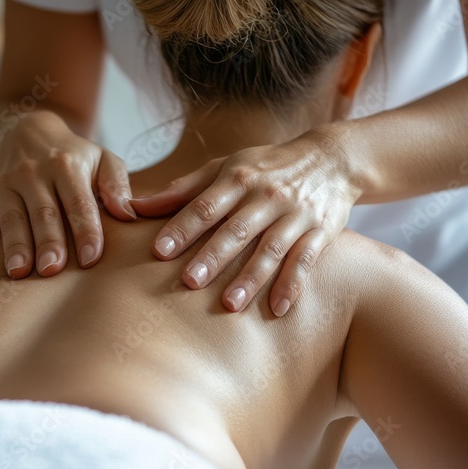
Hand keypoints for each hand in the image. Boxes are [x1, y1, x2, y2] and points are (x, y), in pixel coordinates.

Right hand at [0, 111, 135, 277]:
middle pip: (43, 212)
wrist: (27, 131)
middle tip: (52, 270)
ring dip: (15, 245)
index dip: (85, 230)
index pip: (78, 202)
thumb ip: (117, 184)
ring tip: (18, 272)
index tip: (91, 259)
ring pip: (11, 217)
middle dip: (47, 241)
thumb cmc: (73, 156)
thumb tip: (128, 213)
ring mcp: (6, 184)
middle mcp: (34, 173)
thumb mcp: (101, 158)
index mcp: (66, 166)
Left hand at [130, 130, 362, 315]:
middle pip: (236, 230)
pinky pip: (306, 260)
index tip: (158, 251)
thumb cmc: (266, 167)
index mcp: (238, 179)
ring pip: (270, 248)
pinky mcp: (320, 232)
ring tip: (229, 305)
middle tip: (189, 282)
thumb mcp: (226, 168)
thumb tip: (135, 206)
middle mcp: (266, 196)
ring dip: (250, 278)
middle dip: (212, 256)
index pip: (205, 206)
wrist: (332, 159)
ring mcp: (295, 215)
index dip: (181, 228)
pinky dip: (293, 284)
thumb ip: (182, 189)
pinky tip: (277, 309)